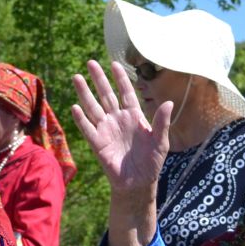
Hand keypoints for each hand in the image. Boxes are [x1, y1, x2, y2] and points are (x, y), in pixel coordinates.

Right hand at [71, 61, 172, 199]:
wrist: (139, 183)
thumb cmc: (151, 162)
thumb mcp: (161, 142)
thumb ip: (162, 123)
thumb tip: (169, 103)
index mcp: (134, 117)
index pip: (126, 93)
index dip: (121, 79)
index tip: (114, 64)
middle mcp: (118, 120)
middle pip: (106, 95)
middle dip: (99, 79)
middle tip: (90, 62)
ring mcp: (106, 130)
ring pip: (94, 108)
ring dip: (85, 93)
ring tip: (77, 77)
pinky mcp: (98, 144)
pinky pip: (88, 129)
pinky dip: (81, 119)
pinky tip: (75, 107)